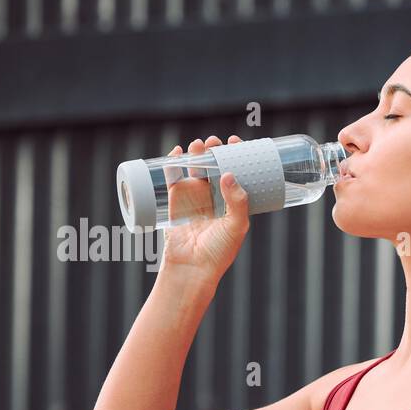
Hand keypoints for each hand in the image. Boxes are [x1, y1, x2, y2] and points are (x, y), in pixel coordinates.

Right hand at [158, 135, 249, 290]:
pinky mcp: (175, 201)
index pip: (236, 174)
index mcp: (232, 202)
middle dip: (215, 151)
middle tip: (216, 141)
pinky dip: (174, 162)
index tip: (237, 142)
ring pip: (195, 168)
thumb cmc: (219, 251)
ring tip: (199, 144)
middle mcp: (214, 198)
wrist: (191, 268)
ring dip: (196, 153)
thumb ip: (237, 202)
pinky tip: (177, 152)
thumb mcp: (236, 226)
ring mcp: (194, 198)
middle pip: (215, 166)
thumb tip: (228, 174)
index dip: (236, 156)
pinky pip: (173, 177)